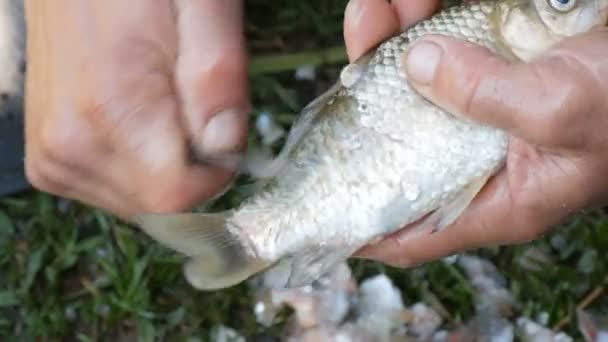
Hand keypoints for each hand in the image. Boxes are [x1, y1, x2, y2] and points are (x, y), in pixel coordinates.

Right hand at [24, 0, 249, 218]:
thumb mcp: (203, 9)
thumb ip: (217, 76)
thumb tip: (225, 146)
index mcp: (109, 110)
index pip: (176, 197)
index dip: (214, 172)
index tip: (218, 130)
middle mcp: (69, 145)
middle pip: (158, 206)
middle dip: (190, 169)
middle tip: (187, 107)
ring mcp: (51, 157)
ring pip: (138, 203)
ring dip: (163, 169)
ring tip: (156, 106)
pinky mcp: (46, 161)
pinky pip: (111, 192)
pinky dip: (136, 169)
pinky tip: (133, 123)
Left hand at [351, 6, 607, 265]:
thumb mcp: (564, 109)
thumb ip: (486, 97)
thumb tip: (417, 66)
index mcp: (499, 196)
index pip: (410, 229)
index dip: (360, 221)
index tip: (314, 199)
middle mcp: (479, 156)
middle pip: (397, 139)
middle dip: (365, 95)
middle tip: (352, 52)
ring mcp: (483, 108)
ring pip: (412, 82)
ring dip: (389, 41)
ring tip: (375, 5)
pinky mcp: (493, 67)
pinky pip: (442, 44)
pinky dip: (421, 18)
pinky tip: (409, 1)